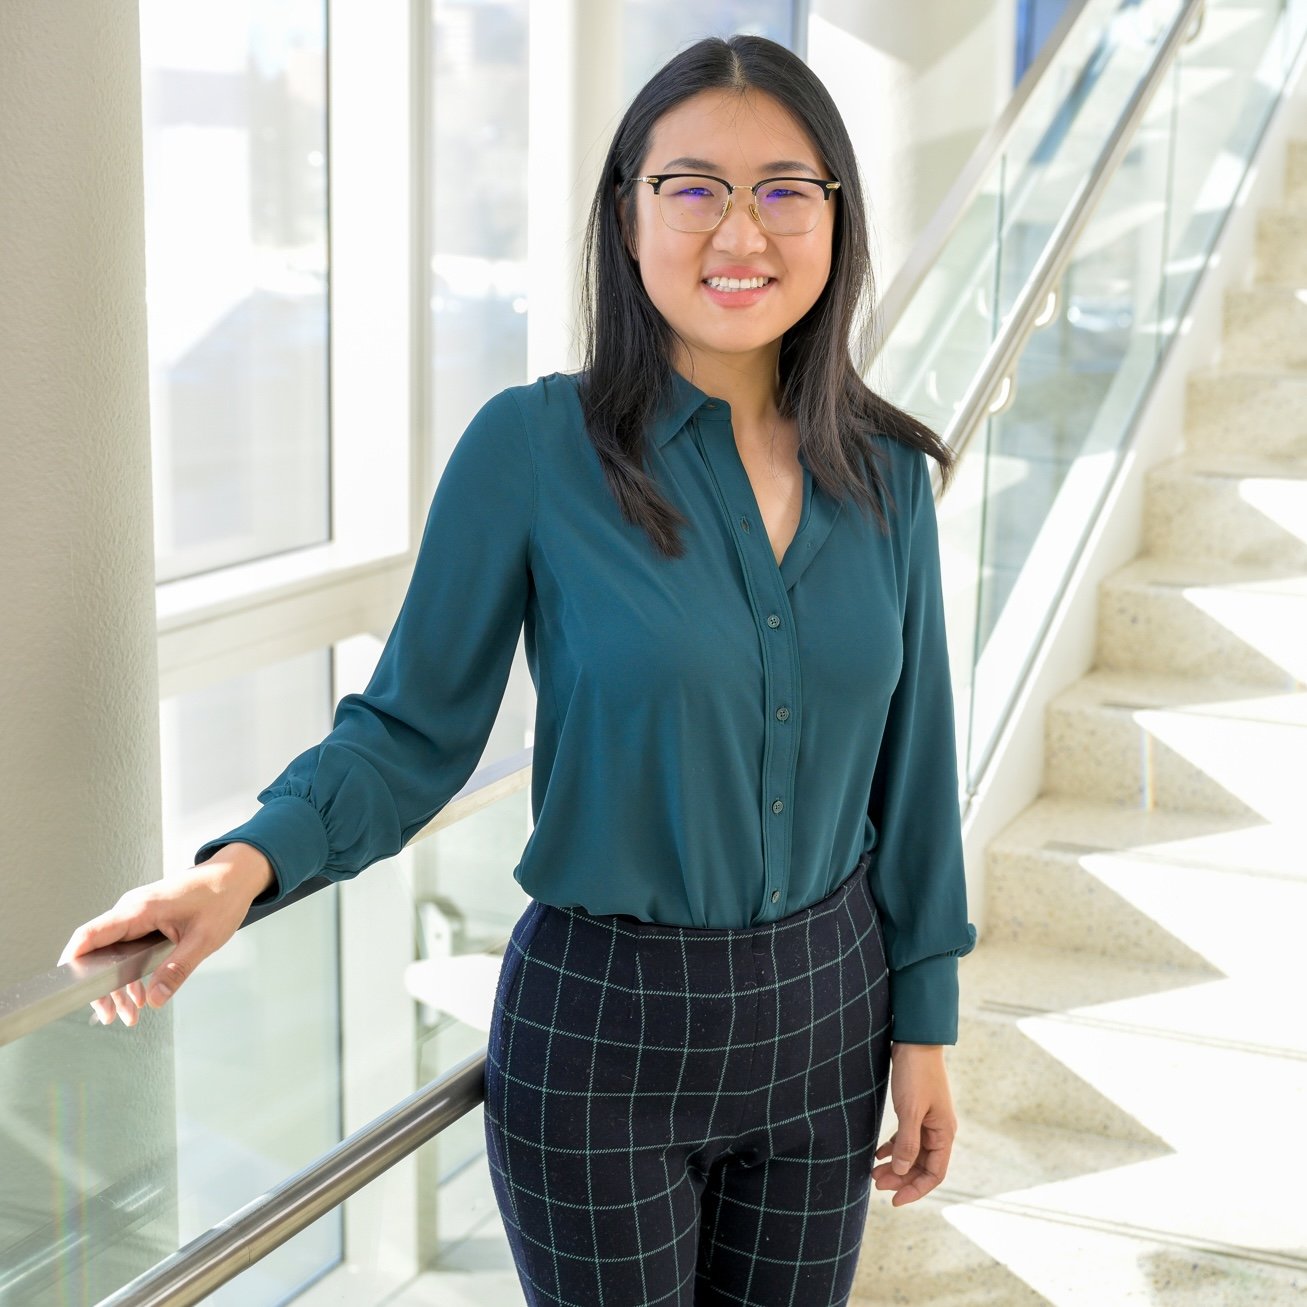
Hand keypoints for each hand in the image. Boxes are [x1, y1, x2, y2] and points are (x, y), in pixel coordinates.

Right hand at [56, 843, 273, 1026]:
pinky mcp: (147, 919)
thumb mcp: (203, 939)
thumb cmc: (222, 897)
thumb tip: (155, 999)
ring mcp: (138, 914)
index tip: (69, 988)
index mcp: (138, 910)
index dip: (72, 961)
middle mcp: (131, 910)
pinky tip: (140, 996)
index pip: (89, 935)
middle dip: (100, 986)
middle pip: (97, 951)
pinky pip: (128, 948)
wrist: (236, 875)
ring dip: (118, 985)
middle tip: (110, 1015)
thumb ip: (177, 969)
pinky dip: (130, 973)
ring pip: (113, 953)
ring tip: (128, 1015)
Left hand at [871, 1041, 956, 1205]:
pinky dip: (892, 1147)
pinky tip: (877, 1153)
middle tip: (875, 1183)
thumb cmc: (915, 1074)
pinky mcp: (915, 1110)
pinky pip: (905, 1137)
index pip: (934, 1174)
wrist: (915, 1040)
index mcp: (944, 1134)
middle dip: (900, 1178)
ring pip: (912, 1153)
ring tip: (872, 1172)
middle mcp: (938, 1130)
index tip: (894, 1200)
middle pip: (921, 1166)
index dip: (915, 1190)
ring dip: (895, 1164)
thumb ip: (907, 1142)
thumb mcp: (910, 1110)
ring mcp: (927, 1120)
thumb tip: (902, 1172)